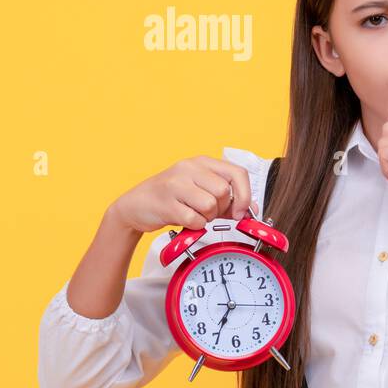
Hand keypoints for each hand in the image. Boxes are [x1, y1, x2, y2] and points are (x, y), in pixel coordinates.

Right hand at [110, 156, 256, 233]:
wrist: (135, 205)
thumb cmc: (171, 197)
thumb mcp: (200, 190)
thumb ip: (227, 198)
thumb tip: (252, 210)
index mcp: (202, 162)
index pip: (237, 173)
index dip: (245, 194)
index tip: (243, 211)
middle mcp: (189, 168)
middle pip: (224, 191)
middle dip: (222, 208)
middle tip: (209, 212)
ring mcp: (175, 184)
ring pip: (211, 205)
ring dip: (207, 217)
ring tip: (194, 213)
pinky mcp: (166, 203)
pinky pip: (195, 219)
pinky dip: (195, 225)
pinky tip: (184, 219)